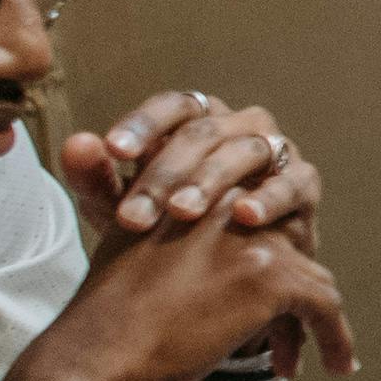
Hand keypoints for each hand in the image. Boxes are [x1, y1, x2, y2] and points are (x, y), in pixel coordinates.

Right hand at [4, 204, 356, 380]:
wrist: (91, 354)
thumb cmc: (103, 315)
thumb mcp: (130, 247)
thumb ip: (173, 233)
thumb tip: (211, 259)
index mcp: (191, 190)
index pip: (256, 211)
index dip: (270, 253)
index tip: (269, 291)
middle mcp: (226, 201)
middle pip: (289, 240)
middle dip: (297, 287)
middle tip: (300, 325)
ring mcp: (250, 237)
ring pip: (311, 274)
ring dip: (321, 318)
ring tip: (327, 352)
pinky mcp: (268, 276)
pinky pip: (324, 304)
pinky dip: (336, 337)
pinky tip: (338, 365)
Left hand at [62, 90, 320, 253]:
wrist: (230, 274)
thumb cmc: (173, 230)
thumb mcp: (127, 209)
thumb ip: (97, 179)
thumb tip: (76, 143)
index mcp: (197, 120)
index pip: (172, 106)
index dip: (144, 124)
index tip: (113, 152)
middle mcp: (239, 126)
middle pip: (204, 132)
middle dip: (166, 173)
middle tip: (134, 215)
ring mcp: (276, 150)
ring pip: (246, 151)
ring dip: (211, 181)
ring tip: (182, 213)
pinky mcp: (304, 184)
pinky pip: (292, 181)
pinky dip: (270, 197)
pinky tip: (244, 217)